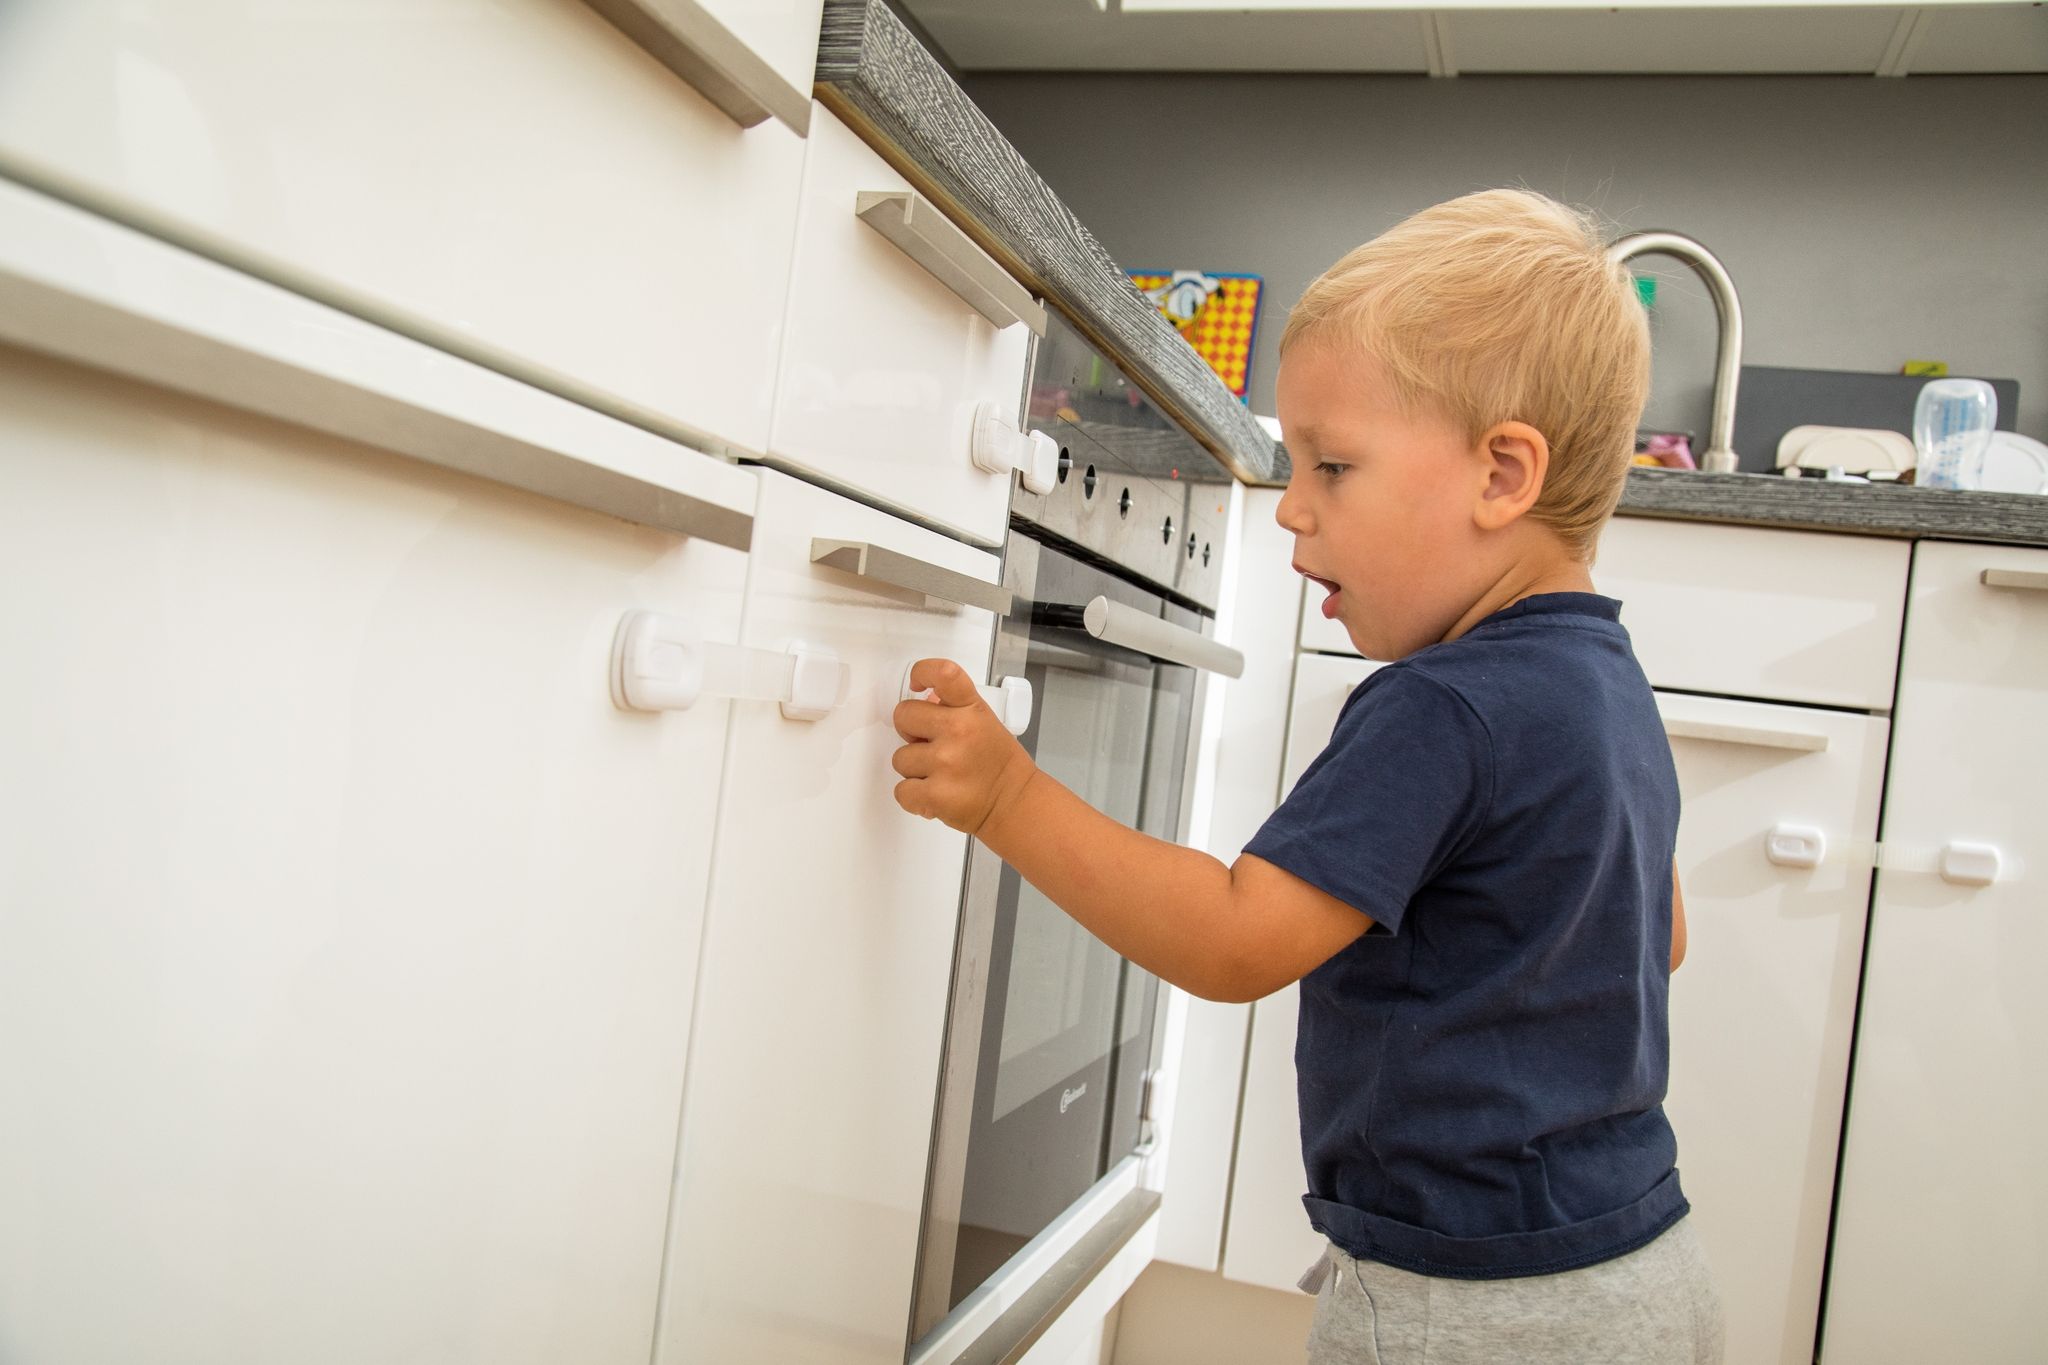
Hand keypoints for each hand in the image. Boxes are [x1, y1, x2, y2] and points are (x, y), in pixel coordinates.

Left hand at [890, 659, 1037, 835]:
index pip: (942, 673)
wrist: (1015, 803)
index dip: (921, 672)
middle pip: (903, 715)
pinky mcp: (936, 794)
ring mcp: (946, 763)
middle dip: (909, 731)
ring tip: (941, 775)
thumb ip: (954, 709)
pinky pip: (901, 790)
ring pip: (900, 758)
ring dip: (914, 769)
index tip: (916, 685)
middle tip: (929, 744)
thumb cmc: (998, 765)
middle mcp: (959, 731)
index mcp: (972, 710)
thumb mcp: (984, 723)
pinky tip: (934, 793)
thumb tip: (925, 699)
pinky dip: (914, 797)